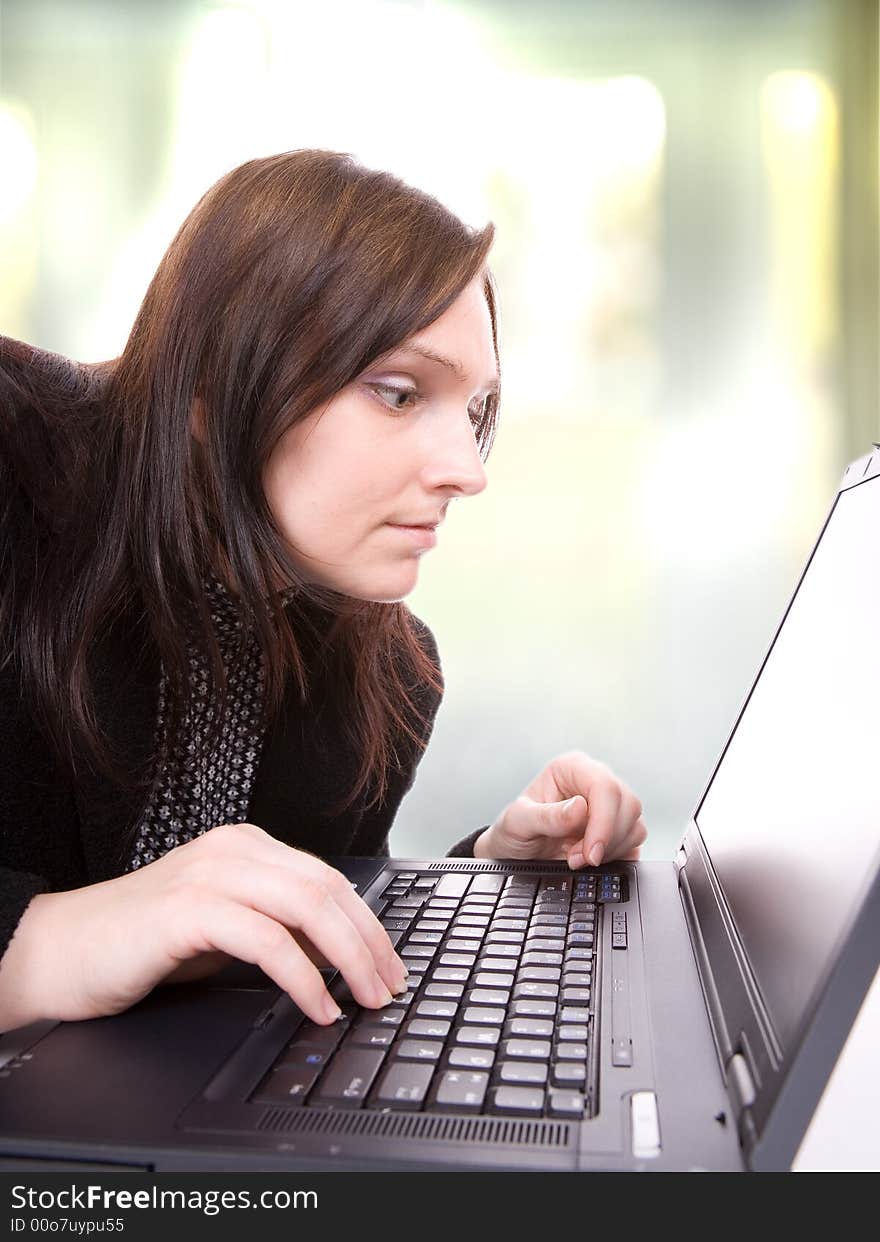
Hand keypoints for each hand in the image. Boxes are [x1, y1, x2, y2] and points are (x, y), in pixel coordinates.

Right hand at [6, 823, 408, 1029]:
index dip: (367, 924)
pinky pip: (266, 940)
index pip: (329, 878)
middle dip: (368, 942)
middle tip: (388, 987)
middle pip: (327, 889)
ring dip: (348, 958)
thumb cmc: (141, 942)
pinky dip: (302, 977)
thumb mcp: (224, 930)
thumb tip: (337, 956)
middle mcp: (233, 850)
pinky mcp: (188, 910)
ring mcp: (211, 874)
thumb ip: (276, 929)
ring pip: (307, 906)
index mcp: (247, 847)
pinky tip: (315, 1005)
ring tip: (363, 998)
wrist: (64, 951)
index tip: (389, 965)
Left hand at [475, 750, 646, 868]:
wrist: (516, 853)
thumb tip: (580, 807)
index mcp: (571, 768)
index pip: (604, 785)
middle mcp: (593, 781)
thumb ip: (546, 816)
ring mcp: (608, 805)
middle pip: (627, 804)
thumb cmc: (514, 831)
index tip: (590, 852)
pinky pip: (634, 840)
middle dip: (605, 840)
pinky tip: (590, 859)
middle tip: (576, 858)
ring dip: (610, 849)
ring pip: (634, 823)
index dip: (603, 821)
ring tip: (577, 858)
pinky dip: (616, 855)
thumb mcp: (517, 823)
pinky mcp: (617, 828)